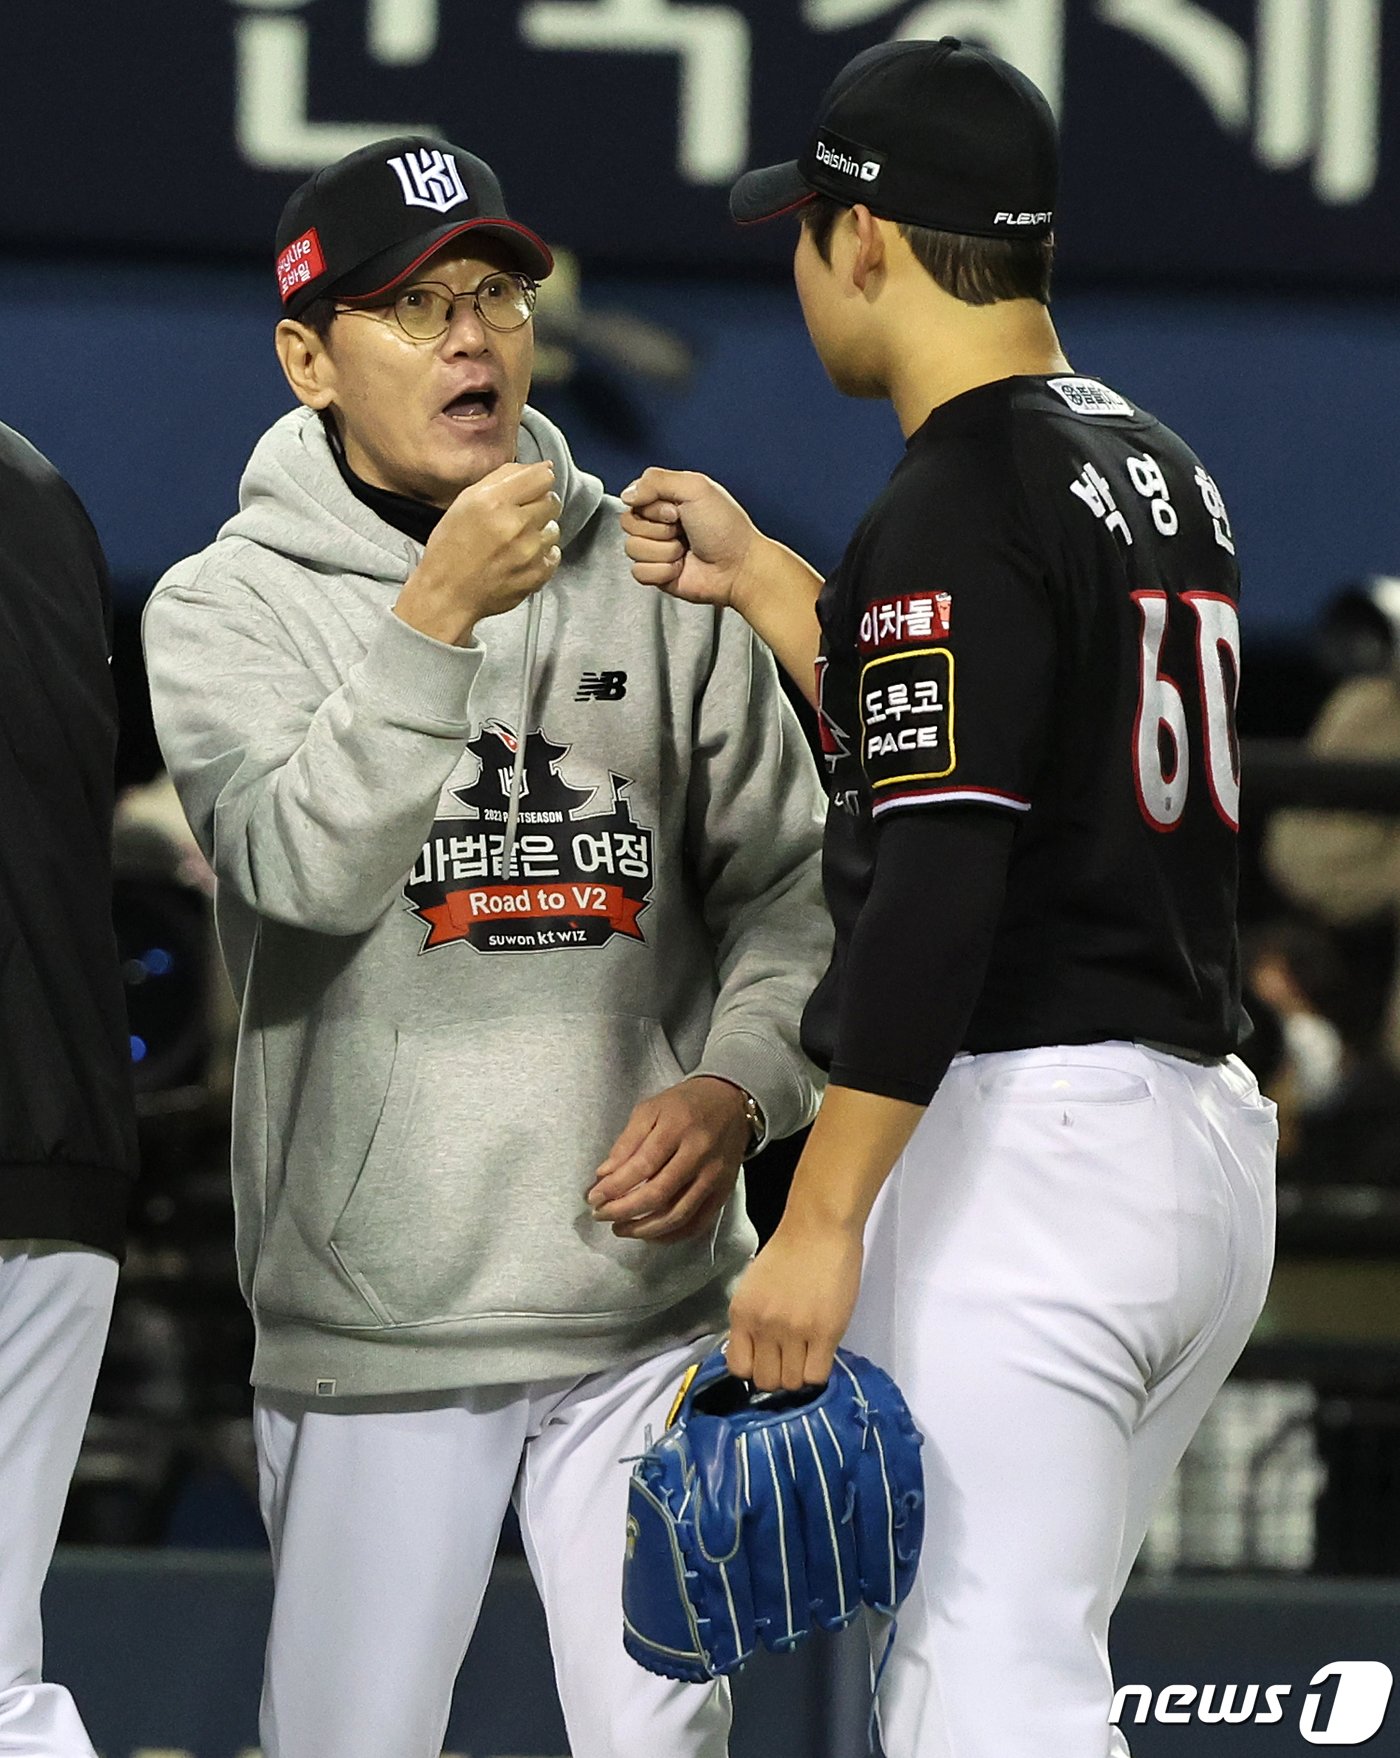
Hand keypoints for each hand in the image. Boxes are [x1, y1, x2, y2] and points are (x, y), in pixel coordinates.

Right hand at [396, 460, 561, 644]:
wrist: (448, 595)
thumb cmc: (451, 547)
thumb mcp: (465, 501)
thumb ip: (503, 478)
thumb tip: (543, 466)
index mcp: (494, 501)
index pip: (543, 477)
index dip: (537, 481)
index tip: (529, 489)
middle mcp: (516, 524)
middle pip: (552, 502)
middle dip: (539, 505)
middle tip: (519, 517)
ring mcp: (529, 552)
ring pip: (555, 528)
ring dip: (540, 531)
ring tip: (517, 540)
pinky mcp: (538, 574)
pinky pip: (554, 554)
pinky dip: (542, 554)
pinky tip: (522, 558)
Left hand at [588, 1075, 750, 1242]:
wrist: (731, 1102)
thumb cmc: (683, 1105)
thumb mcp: (650, 1110)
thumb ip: (627, 1142)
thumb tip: (604, 1176)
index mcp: (678, 1128)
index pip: (642, 1165)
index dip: (615, 1187)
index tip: (593, 1198)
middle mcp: (699, 1154)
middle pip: (659, 1194)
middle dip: (624, 1210)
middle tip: (601, 1215)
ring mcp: (715, 1176)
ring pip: (678, 1215)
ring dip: (644, 1229)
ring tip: (620, 1228)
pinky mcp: (724, 1192)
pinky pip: (697, 1223)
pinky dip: (672, 1235)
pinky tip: (650, 1234)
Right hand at [620, 469, 761, 611]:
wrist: (739, 567)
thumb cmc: (727, 528)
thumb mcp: (696, 487)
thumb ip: (656, 480)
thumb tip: (627, 494)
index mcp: (667, 499)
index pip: (634, 498)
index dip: (653, 507)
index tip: (677, 510)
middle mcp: (660, 523)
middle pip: (629, 523)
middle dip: (659, 529)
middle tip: (683, 530)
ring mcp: (657, 549)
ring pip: (633, 549)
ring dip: (664, 551)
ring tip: (685, 550)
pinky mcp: (657, 574)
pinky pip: (639, 572)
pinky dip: (662, 571)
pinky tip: (681, 567)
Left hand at [726, 1217, 862, 1391]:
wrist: (818, 1228)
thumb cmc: (788, 1253)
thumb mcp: (753, 1288)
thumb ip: (752, 1322)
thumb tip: (758, 1355)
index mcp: (741, 1314)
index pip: (738, 1368)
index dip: (755, 1369)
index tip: (767, 1360)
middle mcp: (763, 1326)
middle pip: (766, 1381)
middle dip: (779, 1375)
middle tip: (792, 1358)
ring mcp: (794, 1331)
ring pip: (792, 1383)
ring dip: (801, 1374)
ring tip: (809, 1354)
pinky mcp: (824, 1333)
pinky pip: (817, 1375)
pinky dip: (819, 1372)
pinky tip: (821, 1353)